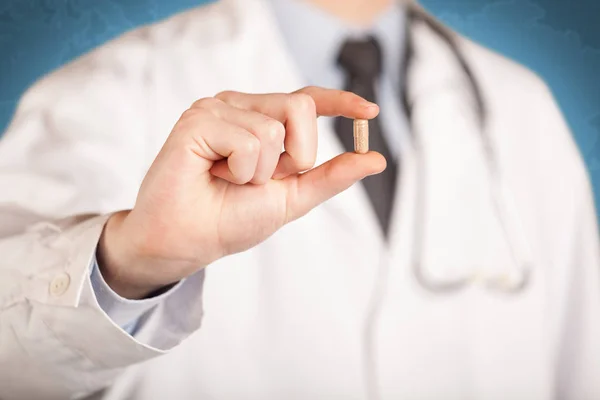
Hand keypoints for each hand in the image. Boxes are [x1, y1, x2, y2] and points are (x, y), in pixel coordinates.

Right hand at [97, 87, 385, 298]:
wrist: (189, 241)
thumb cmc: (231, 219)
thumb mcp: (292, 198)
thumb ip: (331, 176)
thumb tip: (376, 159)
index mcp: (262, 121)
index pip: (307, 100)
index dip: (340, 101)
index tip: (370, 111)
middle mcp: (241, 107)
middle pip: (300, 106)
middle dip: (294, 156)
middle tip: (257, 180)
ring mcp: (218, 108)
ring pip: (274, 128)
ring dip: (260, 172)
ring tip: (228, 180)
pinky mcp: (198, 118)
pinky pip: (248, 140)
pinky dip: (240, 171)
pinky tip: (213, 175)